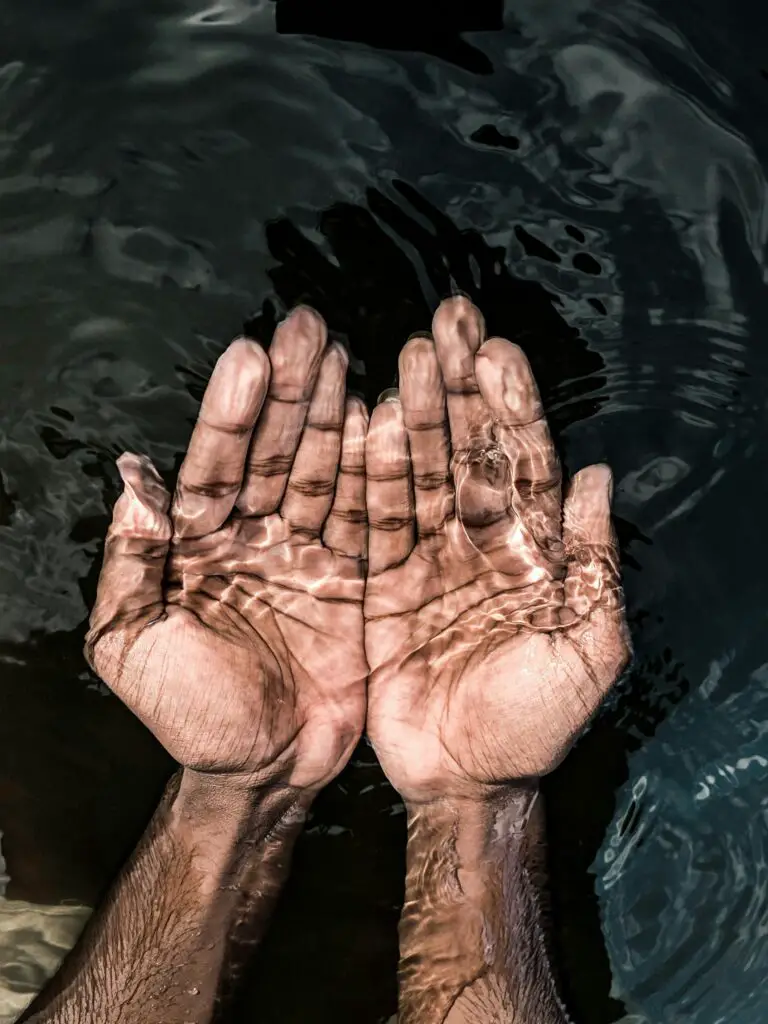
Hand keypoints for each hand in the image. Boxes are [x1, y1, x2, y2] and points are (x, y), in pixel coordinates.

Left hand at [86, 307, 368, 792]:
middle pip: (276, 453)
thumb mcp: (131, 644)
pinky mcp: (356, 579)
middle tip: (308, 328)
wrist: (264, 770)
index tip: (251, 358)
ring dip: (335, 414)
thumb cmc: (191, 717)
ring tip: (347, 354)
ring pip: (326, 472)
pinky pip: (370, 518)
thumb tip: (132, 477)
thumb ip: (129, 561)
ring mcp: (308, 555)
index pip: (214, 467)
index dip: (232, 415)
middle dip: (291, 392)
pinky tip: (385, 418)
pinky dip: (379, 472)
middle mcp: (255, 538)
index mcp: (198, 547)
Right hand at [364, 296, 630, 802]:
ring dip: (414, 413)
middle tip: (446, 321)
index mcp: (535, 551)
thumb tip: (600, 477)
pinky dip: (368, 471)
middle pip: (469, 449)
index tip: (495, 351)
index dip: (512, 406)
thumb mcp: (586, 650)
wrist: (463, 776)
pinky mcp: (381, 581)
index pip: (526, 462)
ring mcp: (428, 557)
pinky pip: (373, 517)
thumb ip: (594, 563)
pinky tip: (365, 421)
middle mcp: (481, 541)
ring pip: (420, 471)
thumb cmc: (533, 722)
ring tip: (406, 355)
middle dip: (460, 386)